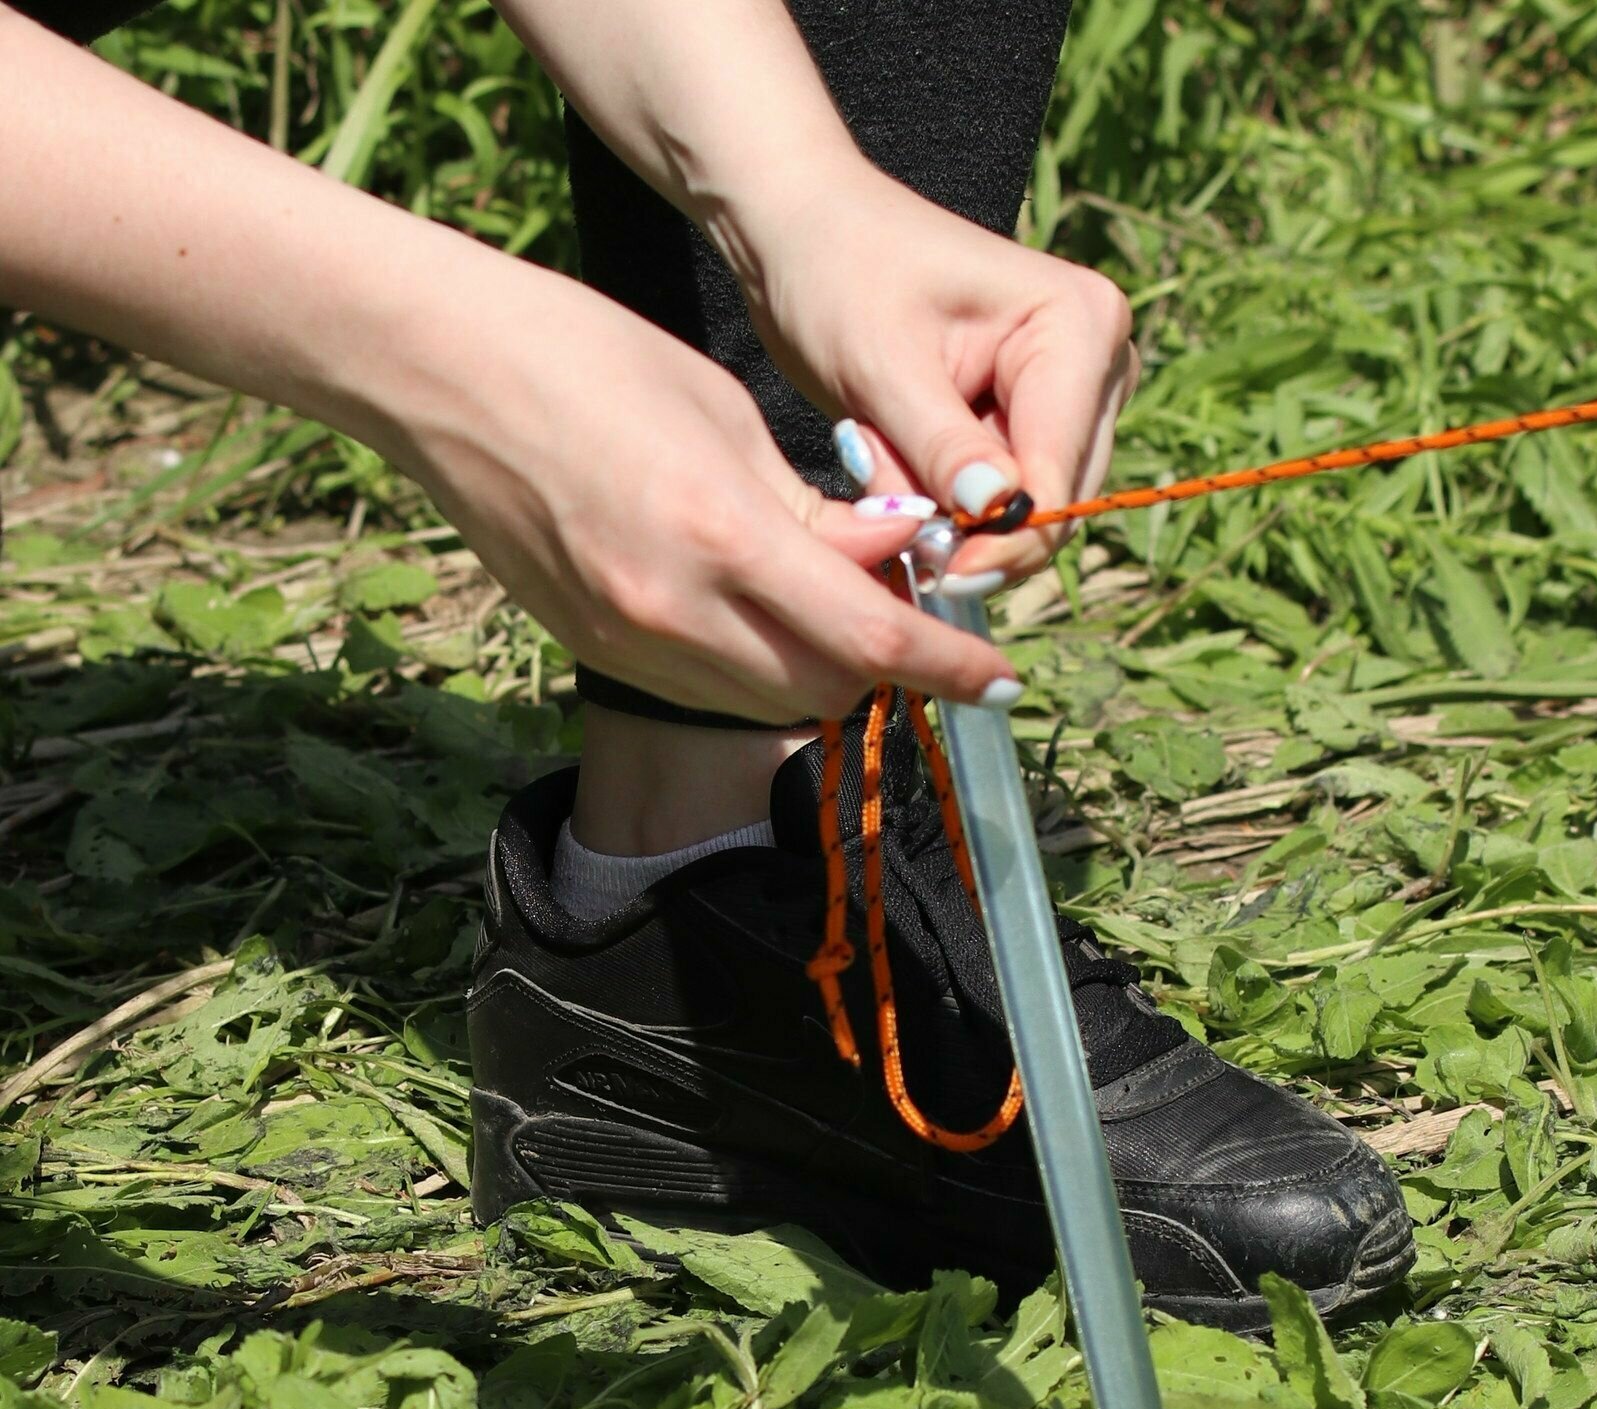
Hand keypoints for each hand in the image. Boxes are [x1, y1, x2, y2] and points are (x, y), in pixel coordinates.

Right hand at [381, 258, 1022, 720]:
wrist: (441, 375)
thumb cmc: (590, 361)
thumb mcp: (732, 417)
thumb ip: (818, 513)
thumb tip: (892, 566)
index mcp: (724, 535)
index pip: (874, 640)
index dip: (951, 669)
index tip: (1000, 679)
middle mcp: (675, 610)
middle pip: (829, 690)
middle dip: (890, 668)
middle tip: (914, 617)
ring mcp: (630, 640)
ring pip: (771, 704)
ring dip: (826, 673)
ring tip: (838, 608)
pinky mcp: (597, 651)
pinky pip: (710, 689)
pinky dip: (760, 669)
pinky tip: (762, 613)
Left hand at [732, 163, 1139, 584]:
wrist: (808, 233)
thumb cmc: (838, 273)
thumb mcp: (881, 365)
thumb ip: (943, 446)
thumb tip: (1002, 513)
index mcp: (1079, 326)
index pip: (1059, 474)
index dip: (1002, 540)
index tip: (935, 571)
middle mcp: (1100, 360)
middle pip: (1056, 502)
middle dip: (968, 523)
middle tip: (880, 493)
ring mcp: (1076, 394)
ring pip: (1027, 510)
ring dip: (948, 509)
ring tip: (877, 453)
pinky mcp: (1042, 419)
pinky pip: (1003, 499)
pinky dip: (942, 497)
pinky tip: (892, 452)